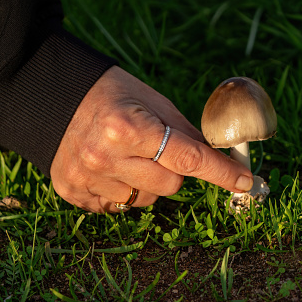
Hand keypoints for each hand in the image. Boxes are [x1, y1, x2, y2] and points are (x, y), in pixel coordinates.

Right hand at [50, 66, 253, 212]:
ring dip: (148, 181)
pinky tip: (111, 168)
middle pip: (172, 185)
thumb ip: (186, 133)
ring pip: (147, 199)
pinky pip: (120, 206)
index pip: (189, 159)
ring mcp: (87, 179)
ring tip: (127, 156)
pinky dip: (125, 190)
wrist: (56, 98)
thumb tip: (220, 158)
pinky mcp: (74, 193)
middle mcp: (106, 158)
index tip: (246, 182)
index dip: (222, 172)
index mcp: (129, 129)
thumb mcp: (154, 103)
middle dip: (175, 170)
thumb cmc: (114, 94)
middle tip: (156, 149)